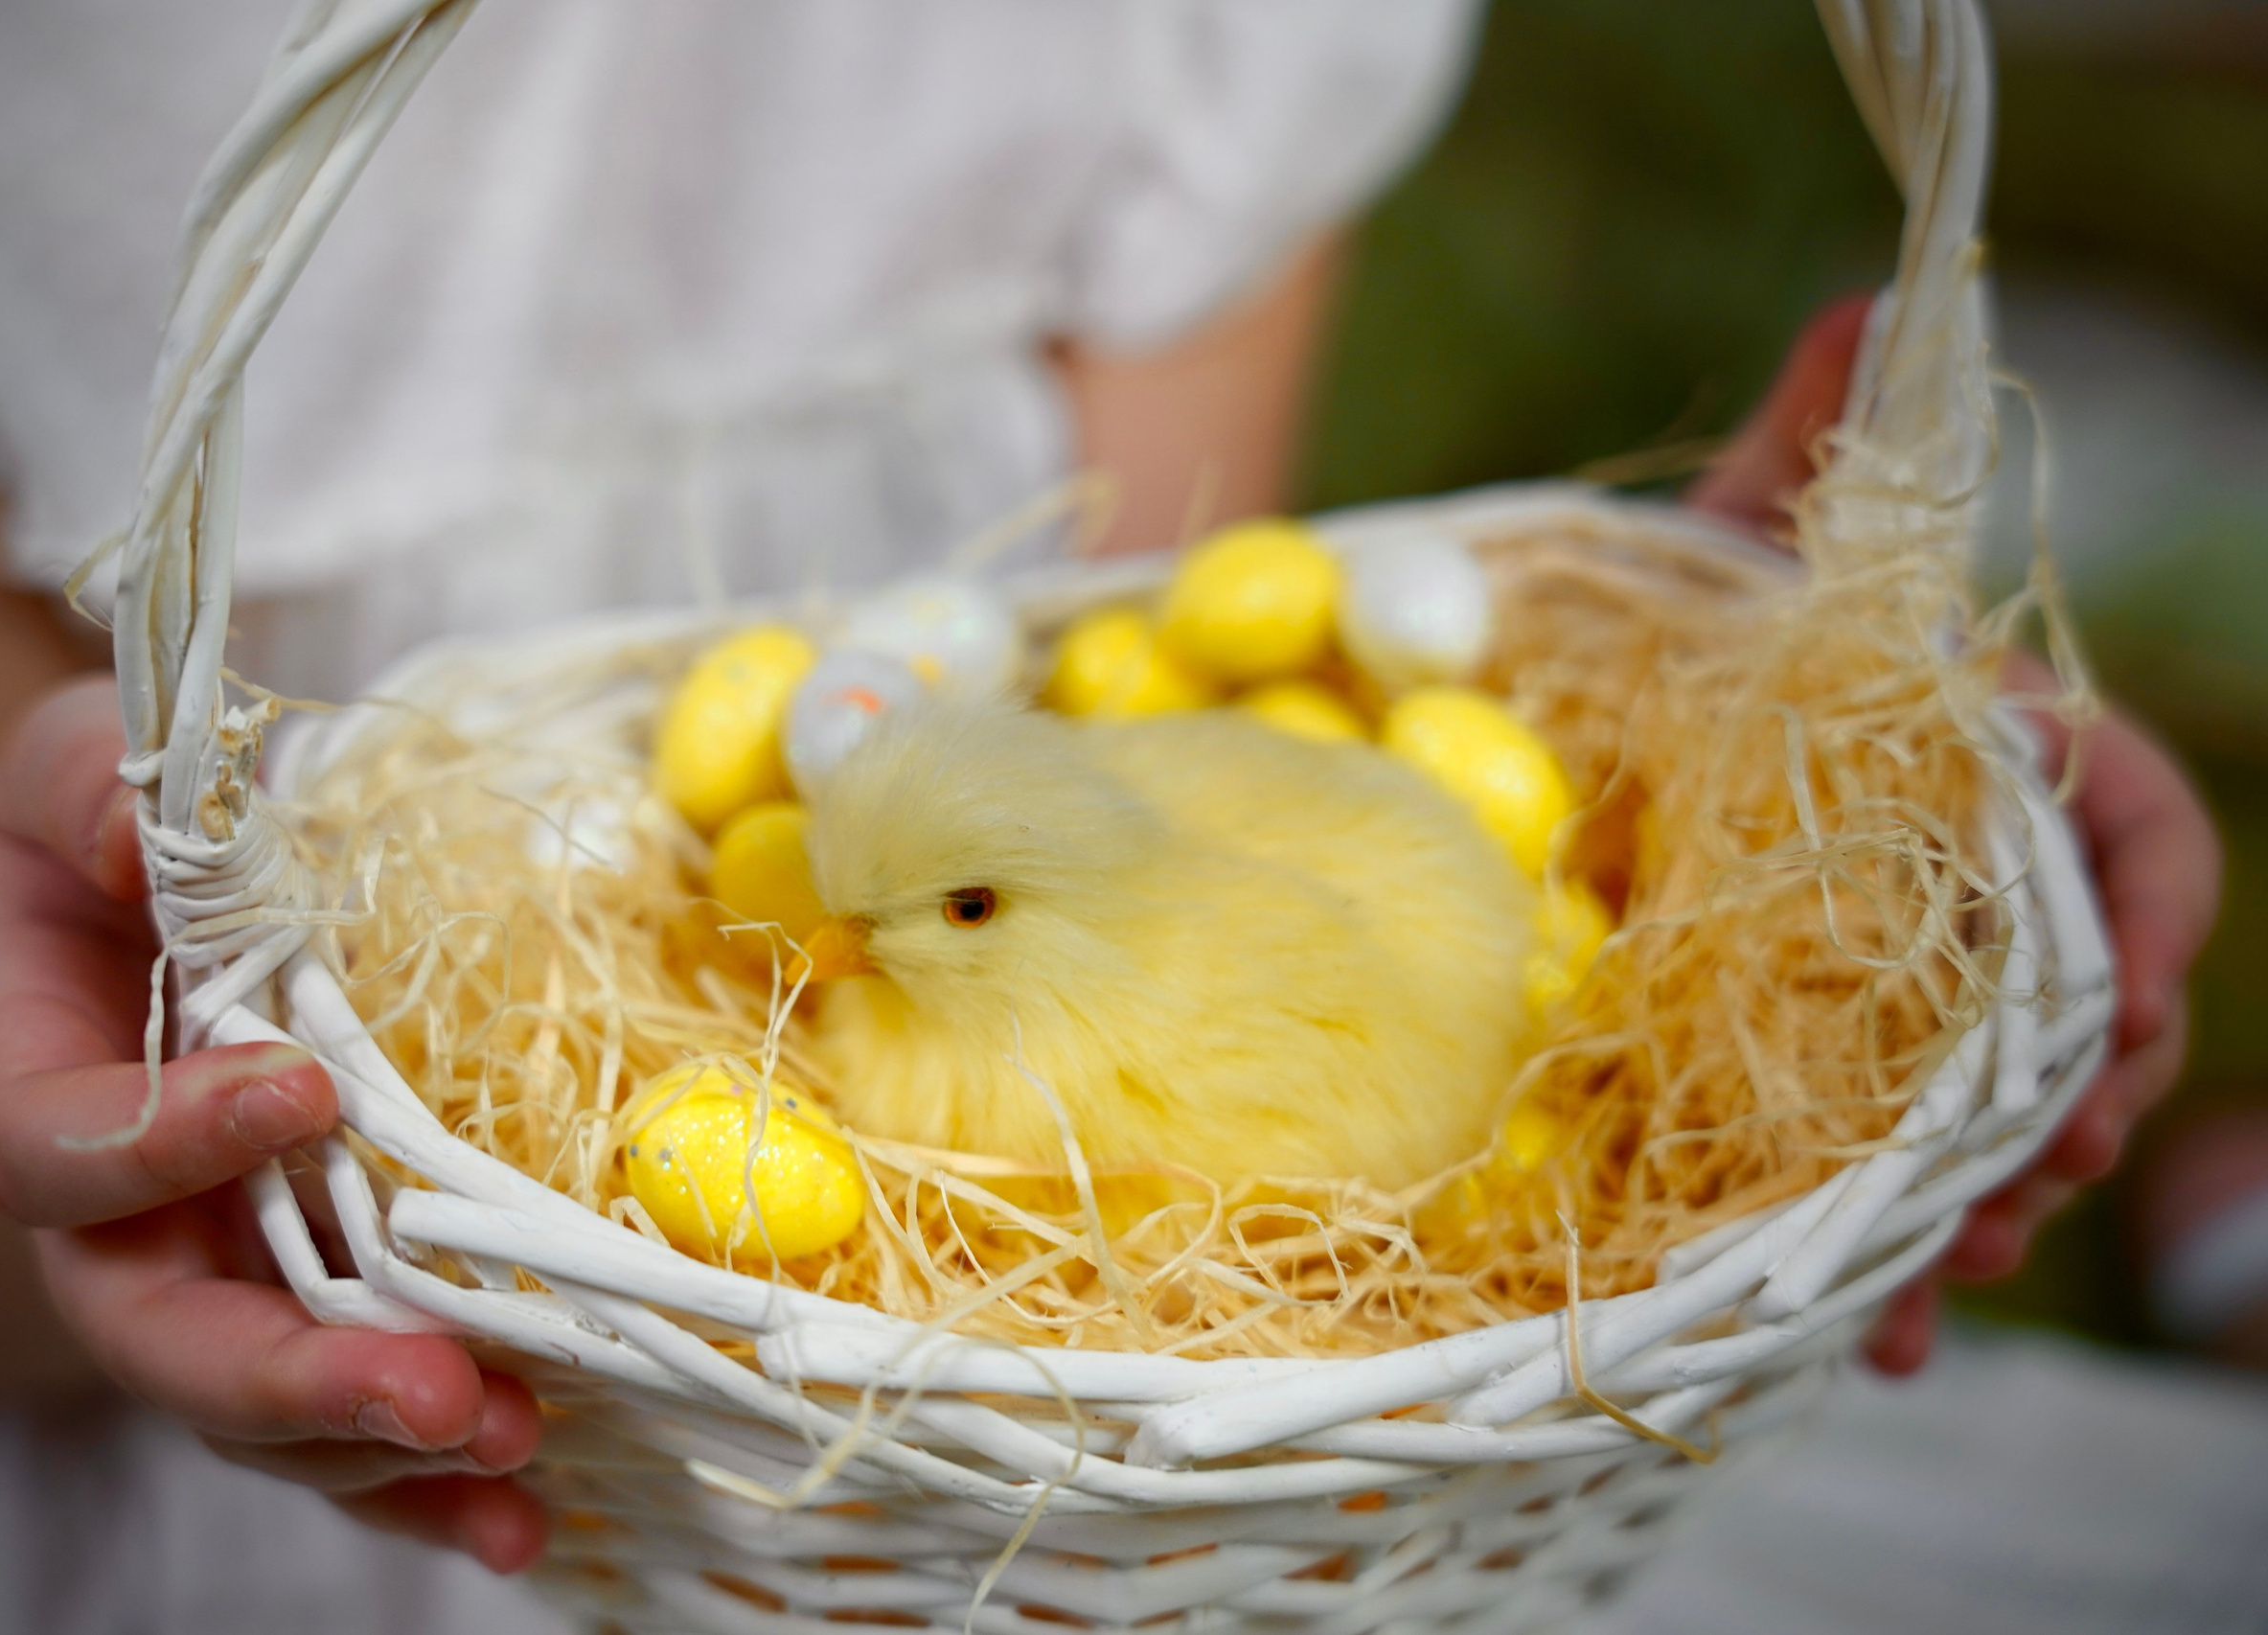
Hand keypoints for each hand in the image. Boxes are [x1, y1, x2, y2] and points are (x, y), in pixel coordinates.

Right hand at [0, 676, 547, 1570]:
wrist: (147, 930)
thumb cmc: (108, 847)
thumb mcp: (80, 775)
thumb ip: (97, 794)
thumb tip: (142, 825)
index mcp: (32, 1094)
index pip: (59, 1154)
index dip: (163, 1142)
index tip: (303, 1091)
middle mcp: (117, 1228)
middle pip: (170, 1342)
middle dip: (298, 1380)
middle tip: (433, 1390)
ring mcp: (221, 1288)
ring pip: (272, 1413)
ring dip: (386, 1452)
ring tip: (510, 1450)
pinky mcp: (319, 1319)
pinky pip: (356, 1428)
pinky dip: (432, 1491)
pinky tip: (526, 1521)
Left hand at [1690, 298, 2223, 1374]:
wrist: (1542, 761)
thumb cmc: (1644, 653)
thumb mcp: (1715, 560)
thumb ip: (1805, 453)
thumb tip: (1862, 303)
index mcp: (1973, 764)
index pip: (2128, 827)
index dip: (2149, 918)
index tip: (2121, 1007)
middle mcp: (1956, 889)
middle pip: (2082, 1008)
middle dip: (2072, 1105)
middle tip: (2027, 1185)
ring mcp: (1895, 998)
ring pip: (1994, 1115)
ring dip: (1988, 1205)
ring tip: (1943, 1277)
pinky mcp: (1821, 1080)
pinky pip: (1884, 1183)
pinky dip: (1886, 1262)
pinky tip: (1868, 1340)